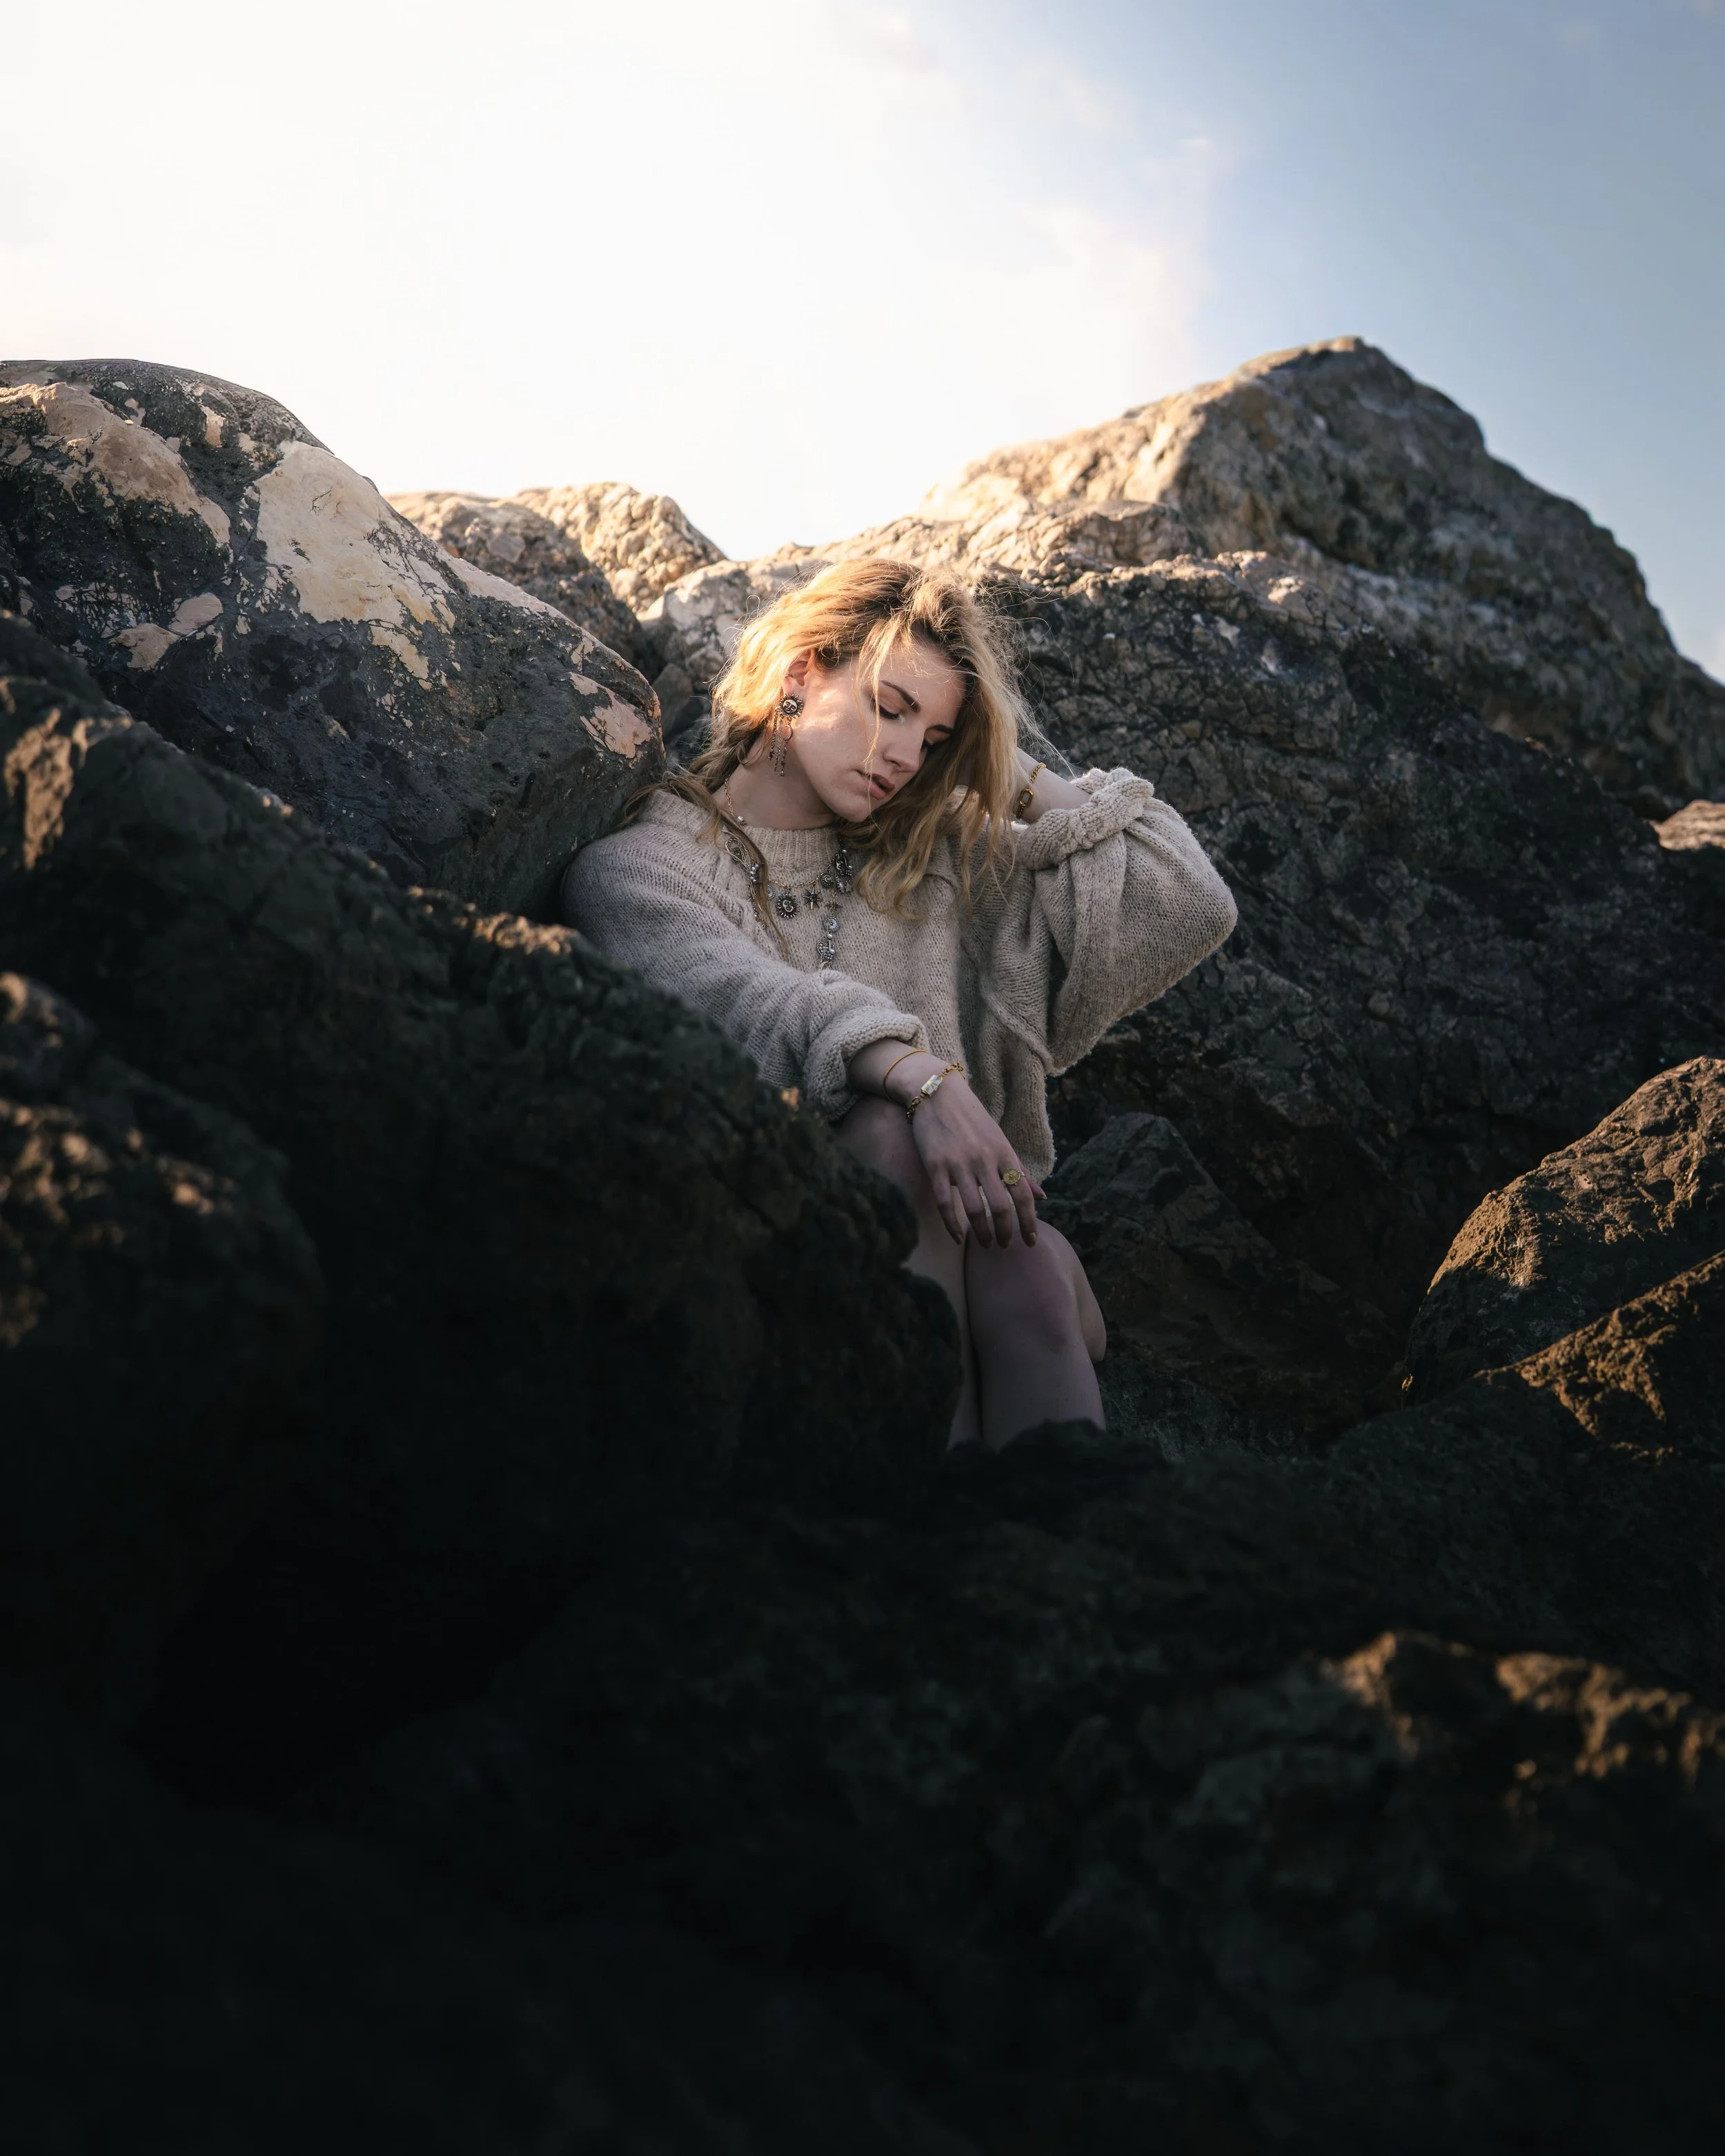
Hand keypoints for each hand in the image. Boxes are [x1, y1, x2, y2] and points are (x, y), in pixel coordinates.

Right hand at [908, 1072, 1044, 1247]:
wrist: (936, 1093)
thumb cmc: (971, 1119)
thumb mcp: (1000, 1141)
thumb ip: (1020, 1170)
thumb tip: (1042, 1197)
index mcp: (1004, 1153)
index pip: (1023, 1193)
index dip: (1029, 1221)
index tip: (1030, 1241)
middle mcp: (984, 1159)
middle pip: (1000, 1206)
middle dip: (1005, 1231)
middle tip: (1005, 1245)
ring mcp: (958, 1163)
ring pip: (974, 1208)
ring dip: (981, 1233)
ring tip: (985, 1244)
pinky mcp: (935, 1165)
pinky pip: (944, 1202)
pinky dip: (952, 1224)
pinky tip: (956, 1237)